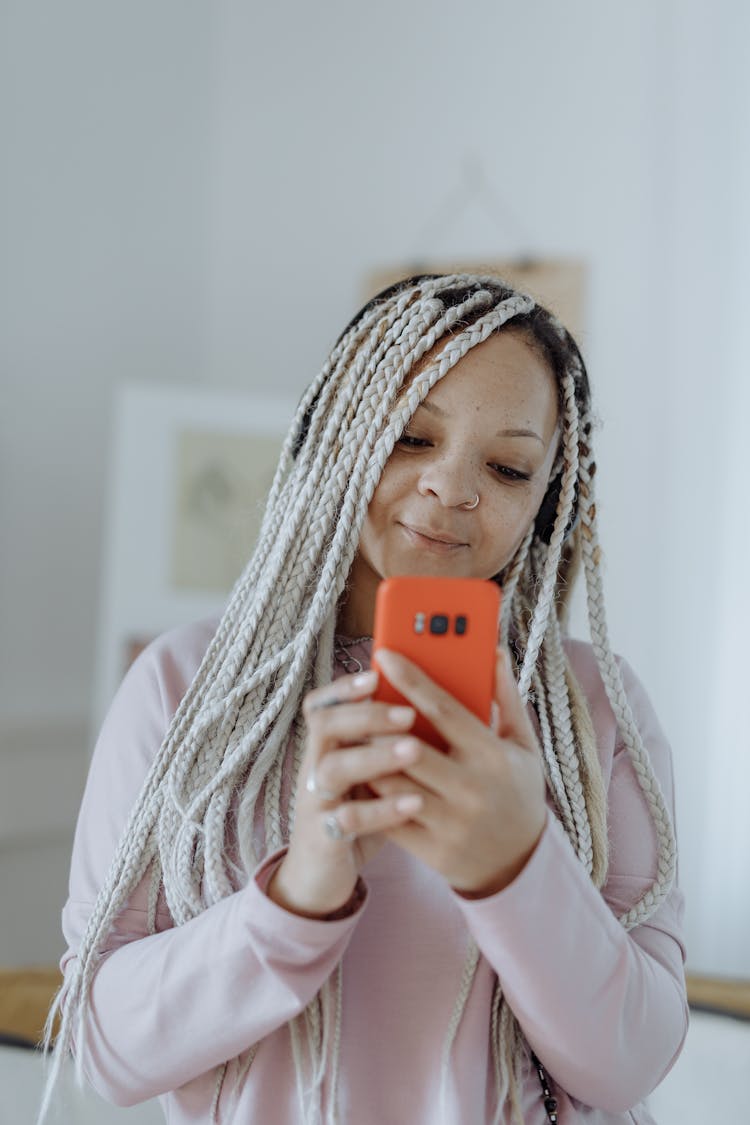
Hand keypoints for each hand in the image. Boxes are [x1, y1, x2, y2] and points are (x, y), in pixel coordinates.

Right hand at [266, 669, 423, 917]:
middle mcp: (317, 765)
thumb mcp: (377, 773)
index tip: (377, 672)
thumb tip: (443, 702)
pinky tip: (414, 803)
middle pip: (326, 724)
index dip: (346, 686)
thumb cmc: (363, 813)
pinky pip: (345, 819)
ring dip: (372, 756)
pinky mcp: (324, 837)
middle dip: (367, 714)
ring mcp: (317, 801)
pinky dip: (379, 810)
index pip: (325, 702)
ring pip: (332, 768)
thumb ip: (397, 739)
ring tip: (414, 750)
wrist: (324, 876)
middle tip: (408, 711)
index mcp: (331, 744)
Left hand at [369, 647, 546, 896]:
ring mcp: (450, 823)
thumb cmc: (516, 789)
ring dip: (367, 757)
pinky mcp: (432, 850)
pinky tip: (355, 777)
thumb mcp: (522, 743)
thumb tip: (493, 650)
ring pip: (391, 783)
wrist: (519, 863)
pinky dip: (368, 797)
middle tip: (356, 697)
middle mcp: (471, 788)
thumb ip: (505, 696)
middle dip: (378, 721)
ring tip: (352, 734)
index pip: (444, 710)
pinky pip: (388, 820)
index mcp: (492, 755)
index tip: (384, 655)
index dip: (411, 680)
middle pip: (409, 747)